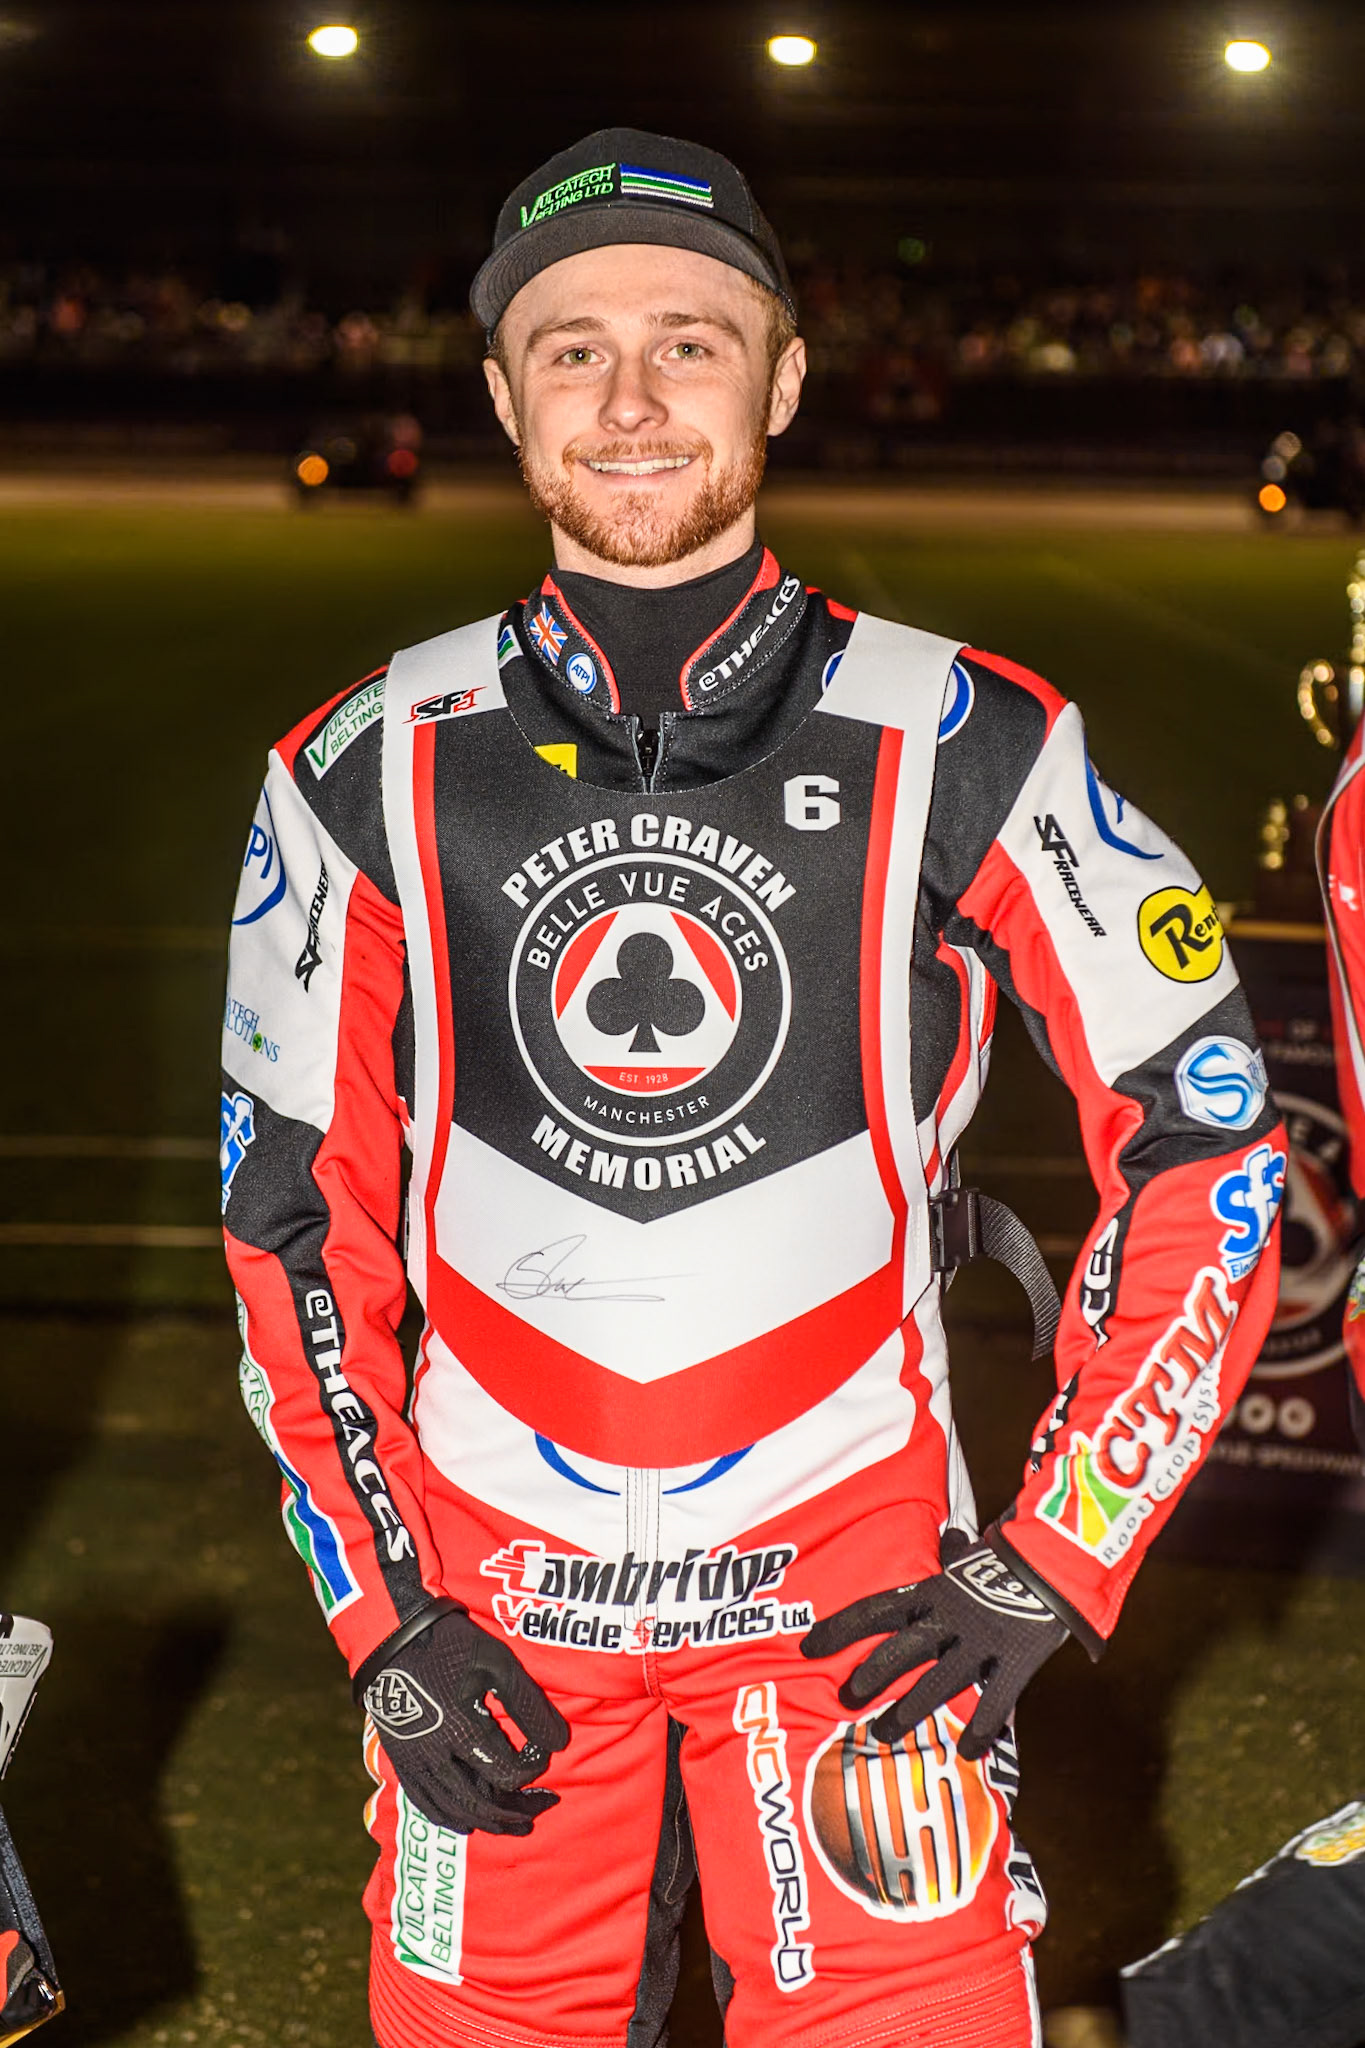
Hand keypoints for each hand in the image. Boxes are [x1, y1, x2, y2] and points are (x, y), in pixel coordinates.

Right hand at [362, 1608, 568, 1835]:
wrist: (391, 1639)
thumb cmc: (450, 1645)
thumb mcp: (497, 1664)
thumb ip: (529, 1705)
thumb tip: (559, 1742)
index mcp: (463, 1732)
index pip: (508, 1773)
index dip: (533, 1769)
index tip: (543, 1751)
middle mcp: (437, 1758)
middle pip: (482, 1804)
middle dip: (516, 1811)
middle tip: (543, 1807)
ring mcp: (415, 1764)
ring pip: (455, 1811)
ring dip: (487, 1822)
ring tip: (513, 1824)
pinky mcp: (402, 1762)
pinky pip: (427, 1805)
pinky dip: (451, 1818)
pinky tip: (468, 1822)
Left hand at [800, 1527, 1067, 1761]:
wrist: (1056, 1559)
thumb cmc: (1010, 1553)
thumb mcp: (971, 1552)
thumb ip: (953, 1554)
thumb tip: (948, 1535)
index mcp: (933, 1590)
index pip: (875, 1609)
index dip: (840, 1628)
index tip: (808, 1646)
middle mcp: (949, 1618)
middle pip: (900, 1650)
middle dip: (870, 1676)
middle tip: (844, 1699)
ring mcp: (980, 1642)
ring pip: (937, 1682)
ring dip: (910, 1711)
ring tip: (884, 1735)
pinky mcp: (1014, 1661)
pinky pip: (994, 1702)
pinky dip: (980, 1729)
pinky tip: (967, 1752)